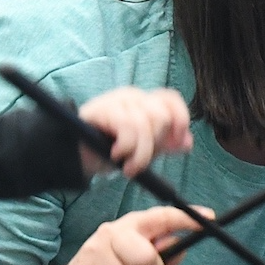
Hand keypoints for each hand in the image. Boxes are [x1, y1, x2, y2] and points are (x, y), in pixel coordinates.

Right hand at [77, 87, 192, 177]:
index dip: (180, 119)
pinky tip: (115, 156)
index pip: (171, 99)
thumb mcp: (142, 149)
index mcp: (144, 102)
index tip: (178, 143)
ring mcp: (116, 100)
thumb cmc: (108, 150)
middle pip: (161, 116)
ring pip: (144, 125)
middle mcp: (132, 96)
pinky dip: (126, 149)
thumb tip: (187, 144)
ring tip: (128, 168)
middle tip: (138, 161)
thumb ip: (164, 145)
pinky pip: (127, 128)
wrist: (76, 156)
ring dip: (139, 155)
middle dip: (154, 145)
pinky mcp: (101, 109)